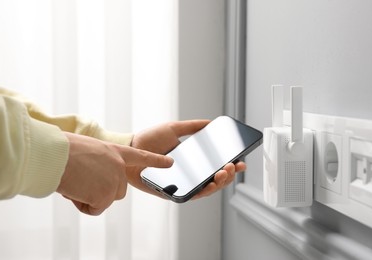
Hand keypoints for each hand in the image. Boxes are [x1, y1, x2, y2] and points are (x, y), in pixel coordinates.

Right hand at [57, 132, 172, 214]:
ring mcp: (114, 181)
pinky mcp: (106, 195)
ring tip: (75, 182)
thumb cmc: (61, 150)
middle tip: (80, 180)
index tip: (170, 163)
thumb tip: (90, 179)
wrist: (54, 155)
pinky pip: (94, 209)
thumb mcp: (86, 150)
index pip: (140, 156)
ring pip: (104, 200)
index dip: (155, 161)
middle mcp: (119, 166)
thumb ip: (97, 162)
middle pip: (117, 190)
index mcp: (114, 151)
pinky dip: (82, 205)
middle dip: (99, 190)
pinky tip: (75, 191)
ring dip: (88, 197)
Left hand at [129, 120, 246, 198]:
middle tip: (232, 166)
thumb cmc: (148, 139)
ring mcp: (182, 183)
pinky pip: (191, 195)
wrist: (130, 148)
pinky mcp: (172, 192)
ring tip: (224, 173)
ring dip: (219, 183)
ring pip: (207, 189)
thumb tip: (210, 122)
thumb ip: (192, 126)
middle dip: (229, 174)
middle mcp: (189, 174)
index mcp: (192, 161)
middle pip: (215, 179)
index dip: (230, 165)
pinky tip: (210, 184)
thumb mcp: (173, 128)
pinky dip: (203, 191)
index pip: (215, 166)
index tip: (241, 161)